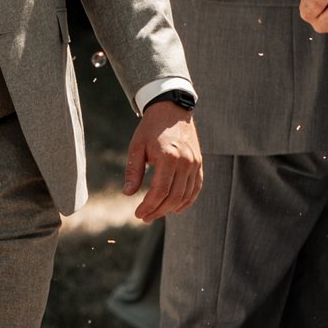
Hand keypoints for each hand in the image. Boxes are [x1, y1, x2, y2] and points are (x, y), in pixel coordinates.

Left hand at [126, 98, 202, 222]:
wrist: (172, 110)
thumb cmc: (151, 128)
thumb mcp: (137, 147)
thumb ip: (133, 171)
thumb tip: (128, 193)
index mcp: (168, 157)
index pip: (160, 191)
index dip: (149, 206)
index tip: (139, 214)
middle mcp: (185, 162)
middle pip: (173, 197)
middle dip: (158, 211)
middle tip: (145, 217)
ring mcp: (195, 163)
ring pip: (185, 195)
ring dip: (171, 209)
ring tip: (156, 213)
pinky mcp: (199, 164)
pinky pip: (196, 188)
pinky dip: (187, 201)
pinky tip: (175, 208)